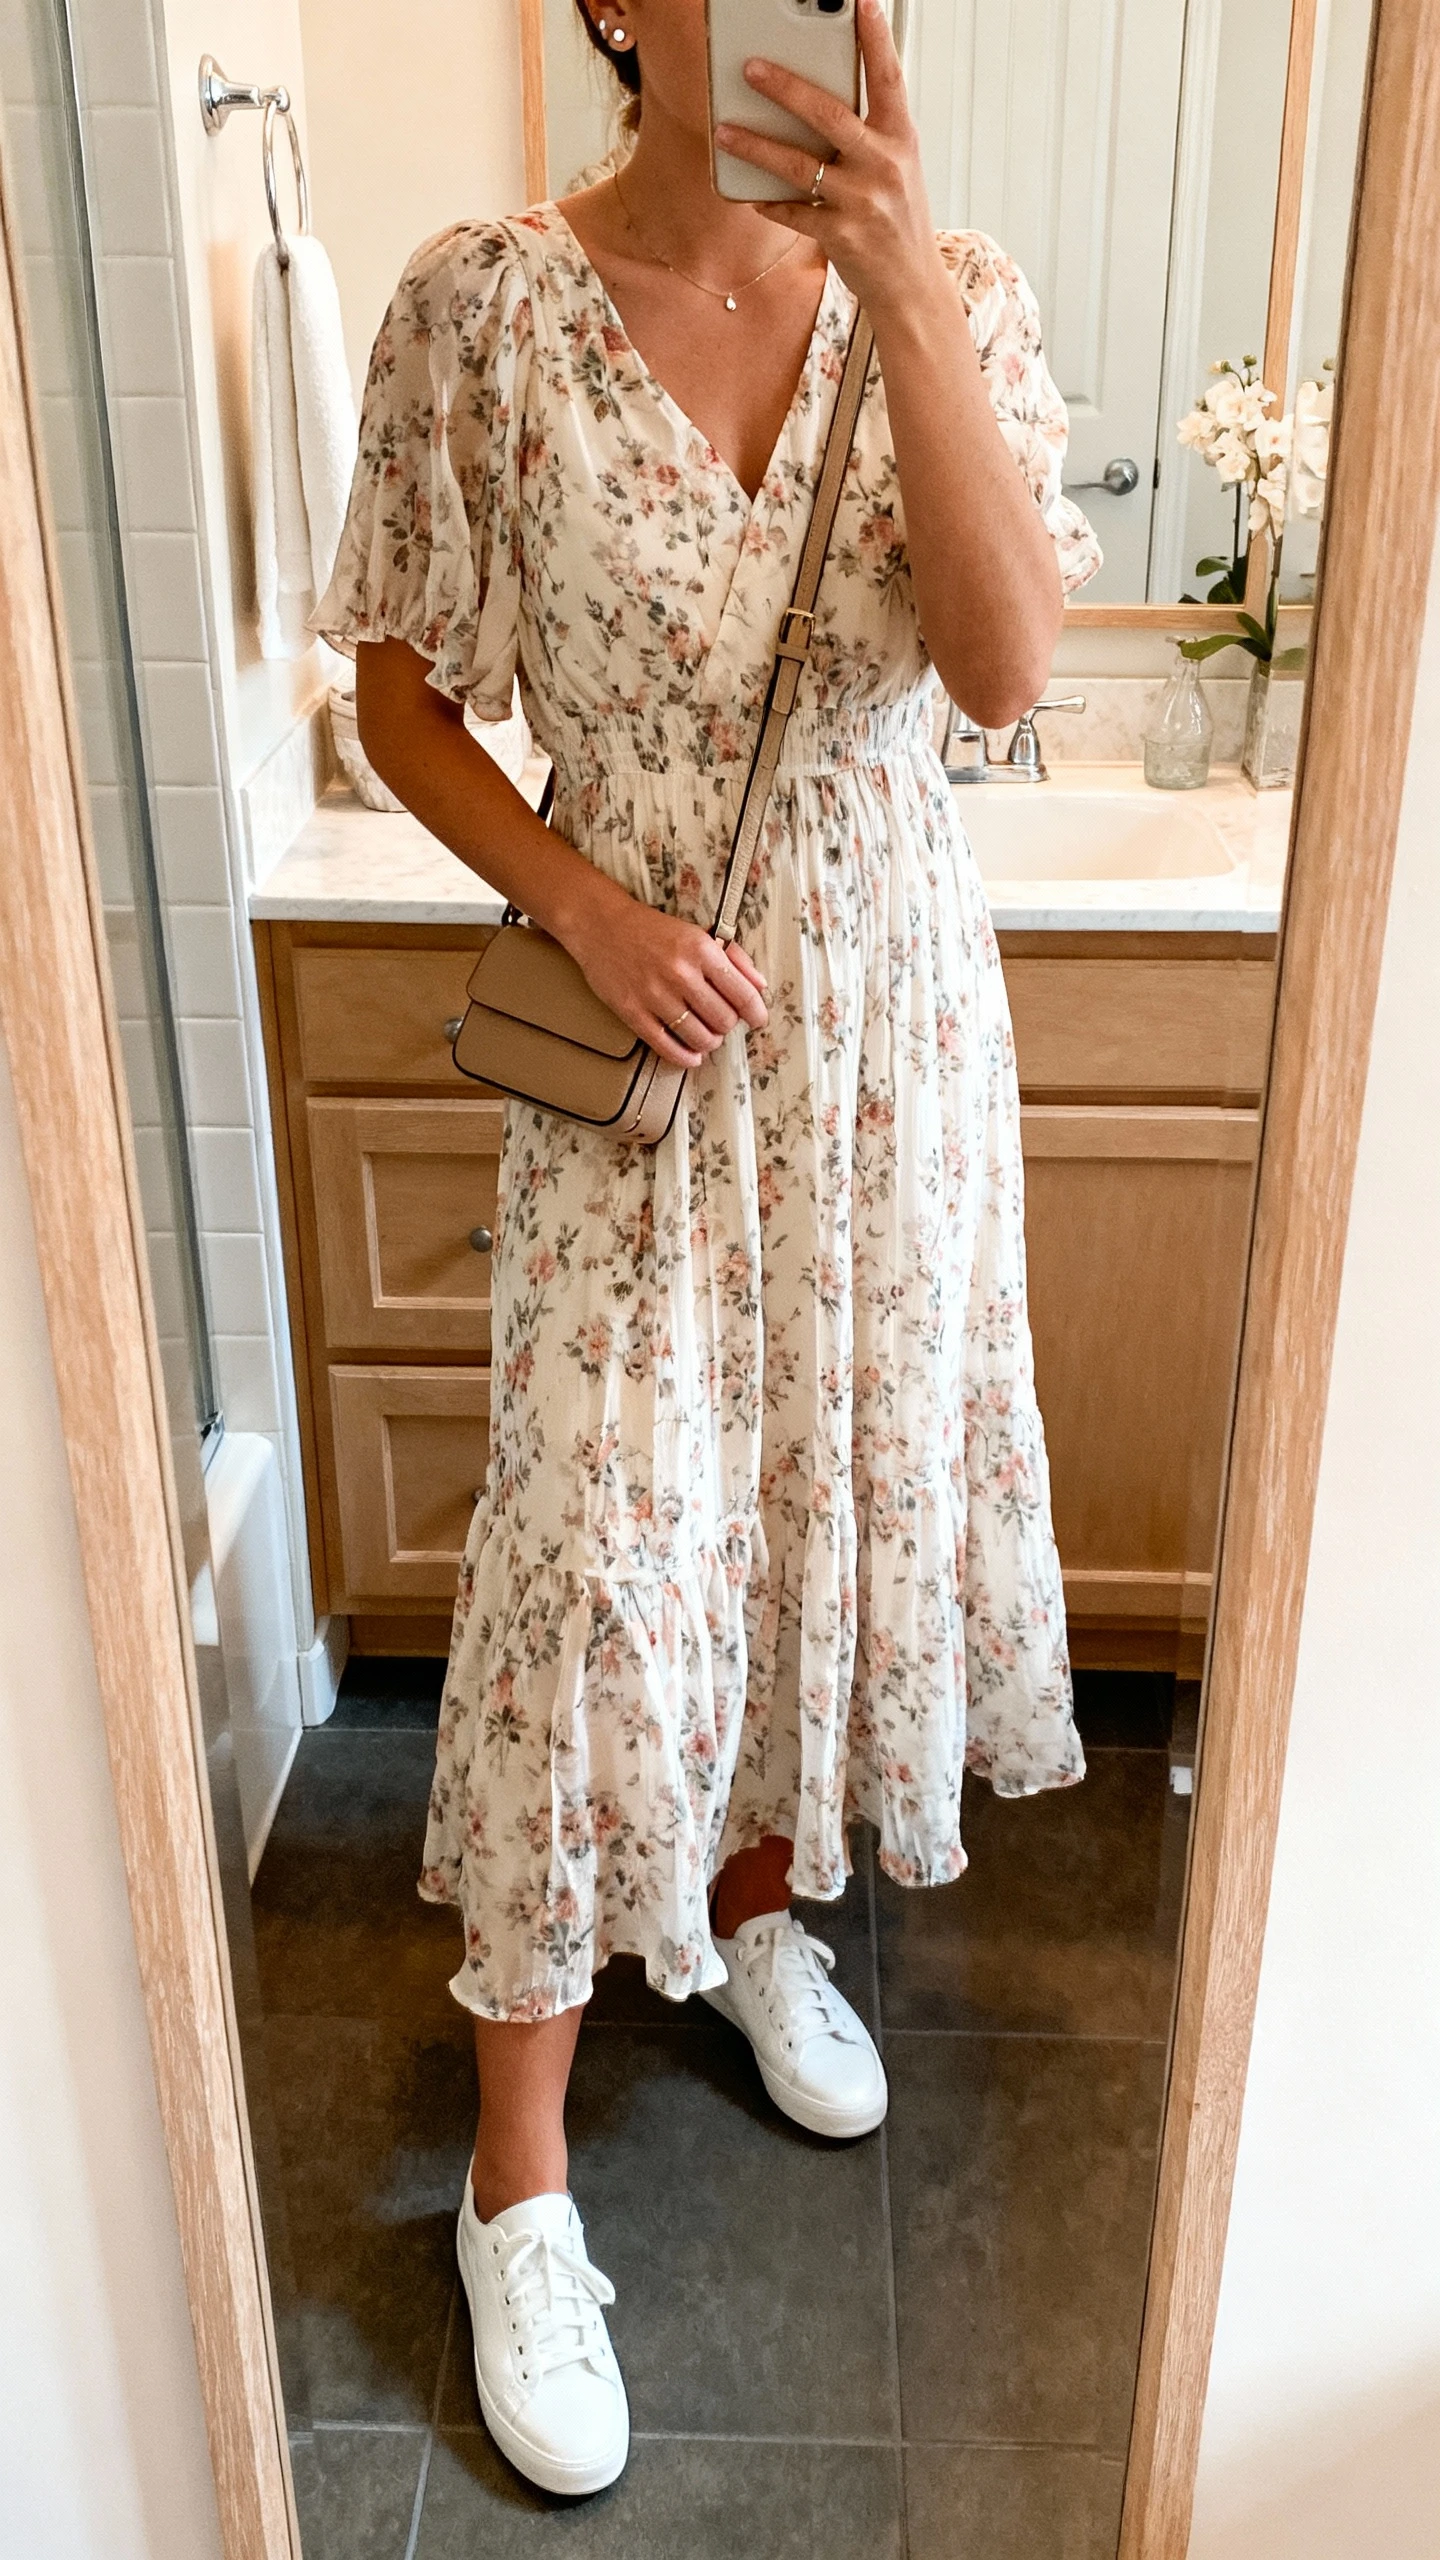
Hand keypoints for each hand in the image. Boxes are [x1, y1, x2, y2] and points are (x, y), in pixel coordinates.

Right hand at [563, 882, 768, 1069]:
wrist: (601, 926)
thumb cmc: (652, 929)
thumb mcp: (698, 933)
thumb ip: (734, 957)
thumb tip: (759, 985)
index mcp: (701, 950)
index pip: (742, 994)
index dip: (756, 1013)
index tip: (758, 1019)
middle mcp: (681, 973)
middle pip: (724, 1020)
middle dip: (728, 1025)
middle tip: (721, 1020)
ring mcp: (655, 995)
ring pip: (700, 1037)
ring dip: (709, 1041)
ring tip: (706, 1034)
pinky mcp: (633, 1012)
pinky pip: (666, 1046)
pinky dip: (685, 1057)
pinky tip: (692, 1056)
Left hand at [712, 0, 943, 320]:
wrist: (911, 286)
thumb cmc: (899, 220)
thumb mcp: (896, 168)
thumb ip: (867, 133)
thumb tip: (815, 102)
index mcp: (901, 139)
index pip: (888, 77)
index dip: (875, 38)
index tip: (859, 2)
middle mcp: (884, 165)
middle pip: (829, 115)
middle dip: (786, 88)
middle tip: (750, 67)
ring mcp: (862, 202)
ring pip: (799, 165)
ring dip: (756, 146)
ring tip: (725, 130)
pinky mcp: (842, 236)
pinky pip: (793, 213)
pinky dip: (769, 203)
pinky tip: (750, 195)